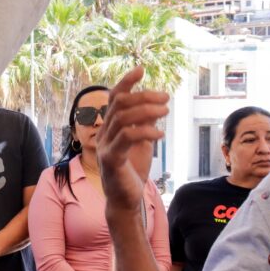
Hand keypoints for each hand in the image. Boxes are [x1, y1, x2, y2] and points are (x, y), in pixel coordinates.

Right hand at [96, 67, 169, 213]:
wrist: (126, 200)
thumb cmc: (132, 171)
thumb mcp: (141, 142)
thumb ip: (144, 124)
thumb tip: (155, 106)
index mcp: (110, 127)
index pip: (115, 98)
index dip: (126, 82)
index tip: (141, 70)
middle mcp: (104, 133)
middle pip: (119, 104)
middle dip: (143, 96)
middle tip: (165, 98)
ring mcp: (105, 146)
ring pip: (122, 118)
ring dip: (147, 111)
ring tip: (166, 112)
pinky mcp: (111, 159)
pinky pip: (126, 137)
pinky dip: (145, 131)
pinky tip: (160, 134)